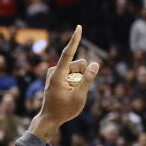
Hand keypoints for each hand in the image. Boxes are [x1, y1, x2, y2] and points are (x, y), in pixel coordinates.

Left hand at [29, 26, 99, 140]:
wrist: (50, 118)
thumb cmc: (63, 110)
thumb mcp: (79, 97)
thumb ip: (88, 80)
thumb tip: (95, 64)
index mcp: (58, 75)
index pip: (68, 53)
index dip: (75, 40)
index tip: (79, 27)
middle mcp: (55, 70)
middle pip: (79, 64)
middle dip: (84, 74)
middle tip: (77, 90)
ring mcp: (56, 72)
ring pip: (77, 69)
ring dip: (80, 79)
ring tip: (72, 92)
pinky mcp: (57, 75)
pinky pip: (73, 73)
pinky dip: (76, 81)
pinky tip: (70, 91)